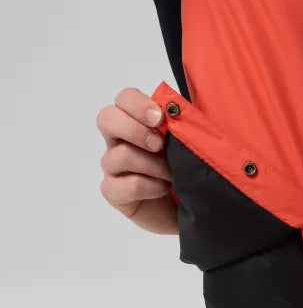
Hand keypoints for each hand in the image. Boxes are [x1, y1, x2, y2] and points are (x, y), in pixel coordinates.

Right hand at [97, 87, 177, 233]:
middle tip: (159, 144)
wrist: (190, 208)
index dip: (137, 103)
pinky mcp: (113, 192)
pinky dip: (151, 186)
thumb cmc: (188, 171)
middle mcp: (119, 141)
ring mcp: (113, 167)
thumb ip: (184, 125)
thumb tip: (183, 109)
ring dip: (153, 164)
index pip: (124, 99)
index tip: (160, 117)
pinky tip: (163, 189)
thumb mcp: (191, 144)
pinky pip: (127, 185)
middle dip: (134, 129)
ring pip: (120, 155)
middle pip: (106, 118)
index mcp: (136, 122)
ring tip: (172, 174)